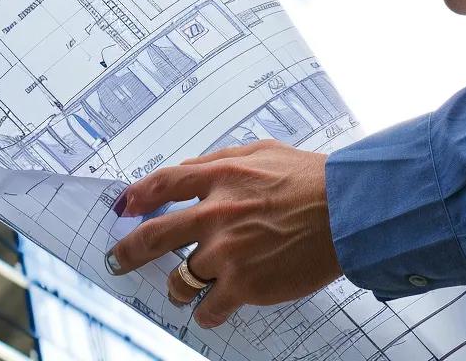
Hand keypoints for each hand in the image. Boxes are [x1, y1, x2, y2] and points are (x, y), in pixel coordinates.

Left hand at [105, 139, 342, 328]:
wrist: (348, 211)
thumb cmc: (312, 179)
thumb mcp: (263, 152)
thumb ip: (222, 160)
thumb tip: (190, 169)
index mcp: (219, 178)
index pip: (163, 183)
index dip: (137, 196)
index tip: (123, 207)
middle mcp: (215, 214)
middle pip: (154, 236)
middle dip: (128, 252)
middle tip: (117, 261)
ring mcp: (227, 252)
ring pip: (180, 278)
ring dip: (175, 288)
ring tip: (178, 291)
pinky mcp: (244, 284)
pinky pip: (209, 307)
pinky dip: (206, 312)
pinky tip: (208, 313)